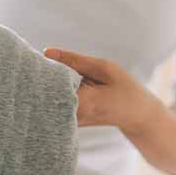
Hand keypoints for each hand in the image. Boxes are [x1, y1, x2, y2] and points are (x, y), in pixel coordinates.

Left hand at [44, 47, 160, 133]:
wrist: (137, 115)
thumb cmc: (125, 88)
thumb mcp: (104, 68)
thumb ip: (74, 60)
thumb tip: (46, 52)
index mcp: (83, 103)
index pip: (50, 84)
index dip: (43, 71)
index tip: (38, 60)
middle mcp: (73, 116)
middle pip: (46, 94)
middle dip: (44, 77)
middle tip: (45, 64)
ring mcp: (70, 122)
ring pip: (49, 99)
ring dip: (50, 84)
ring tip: (61, 75)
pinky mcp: (68, 122)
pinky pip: (54, 104)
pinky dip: (56, 92)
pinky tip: (65, 84)